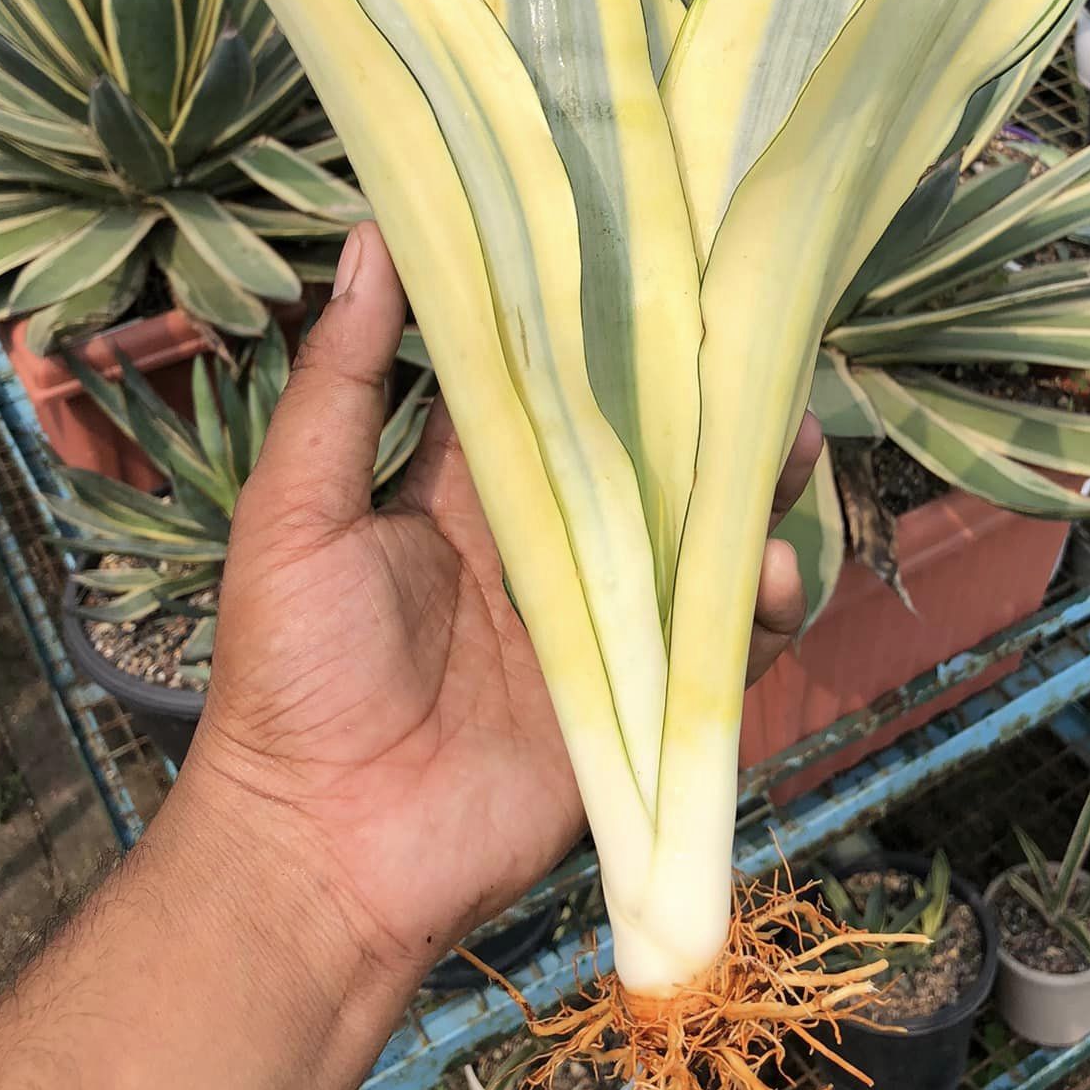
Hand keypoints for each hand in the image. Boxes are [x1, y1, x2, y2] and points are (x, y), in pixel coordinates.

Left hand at [181, 222, 819, 995]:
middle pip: (639, 457)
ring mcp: (596, 622)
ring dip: (749, 492)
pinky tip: (778, 570)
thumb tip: (371, 237)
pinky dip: (758, 610)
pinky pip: (713, 648)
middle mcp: (542, 545)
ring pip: (693, 540)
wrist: (322, 852)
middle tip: (758, 346)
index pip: (542, 388)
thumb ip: (342, 383)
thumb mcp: (296, 511)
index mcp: (463, 490)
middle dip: (699, 406)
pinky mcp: (633, 701)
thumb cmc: (291, 674)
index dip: (591, 329)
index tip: (648, 254)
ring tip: (798, 438)